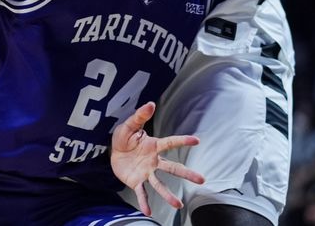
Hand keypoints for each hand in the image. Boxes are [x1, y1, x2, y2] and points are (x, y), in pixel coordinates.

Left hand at [110, 101, 204, 216]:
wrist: (113, 153)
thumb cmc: (124, 138)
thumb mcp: (129, 125)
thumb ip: (140, 116)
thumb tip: (151, 103)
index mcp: (153, 146)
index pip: (170, 142)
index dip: (182, 141)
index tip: (197, 141)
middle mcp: (154, 161)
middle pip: (172, 168)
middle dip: (187, 173)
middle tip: (202, 180)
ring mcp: (146, 172)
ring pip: (160, 184)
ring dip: (168, 195)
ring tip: (178, 205)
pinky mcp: (136, 182)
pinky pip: (141, 192)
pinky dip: (144, 202)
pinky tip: (148, 211)